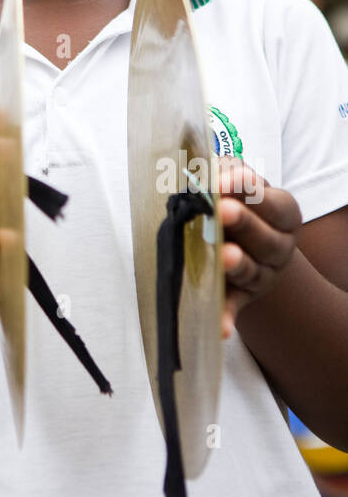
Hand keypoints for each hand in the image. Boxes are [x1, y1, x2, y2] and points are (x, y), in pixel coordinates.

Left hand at [216, 157, 300, 338]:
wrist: (244, 240)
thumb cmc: (238, 200)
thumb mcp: (238, 180)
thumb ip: (227, 171)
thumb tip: (210, 168)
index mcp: (285, 215)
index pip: (275, 204)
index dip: (250, 190)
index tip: (224, 180)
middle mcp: (280, 248)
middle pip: (267, 240)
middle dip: (244, 224)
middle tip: (221, 210)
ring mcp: (263, 275)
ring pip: (252, 272)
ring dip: (237, 265)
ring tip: (223, 255)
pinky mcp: (242, 297)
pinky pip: (233, 307)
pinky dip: (226, 317)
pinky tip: (221, 328)